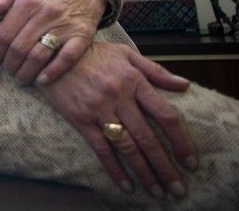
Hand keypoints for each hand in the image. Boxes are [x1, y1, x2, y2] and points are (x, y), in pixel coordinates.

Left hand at [0, 0, 104, 84]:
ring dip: (26, 72)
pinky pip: (66, 59)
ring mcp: (64, 26)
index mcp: (28, 1)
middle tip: (9, 69)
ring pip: (39, 56)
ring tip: (21, 77)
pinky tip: (42, 80)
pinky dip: (52, 72)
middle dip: (10, 64)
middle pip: (20, 47)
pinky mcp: (81, 37)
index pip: (5, 33)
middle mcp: (45, 13)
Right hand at [39, 42, 194, 198]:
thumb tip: (185, 84)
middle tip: (177, 188)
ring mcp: (98, 108)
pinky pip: (100, 148)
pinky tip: (125, 184)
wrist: (51, 51)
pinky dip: (114, 169)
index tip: (189, 161)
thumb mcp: (125, 54)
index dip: (180, 141)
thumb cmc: (91, 52)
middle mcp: (118, 96)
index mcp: (133, 80)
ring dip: (144, 172)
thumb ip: (156, 71)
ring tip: (156, 190)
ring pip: (126, 146)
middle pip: (147, 137)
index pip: (164, 114)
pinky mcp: (80, 118)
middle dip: (164, 166)